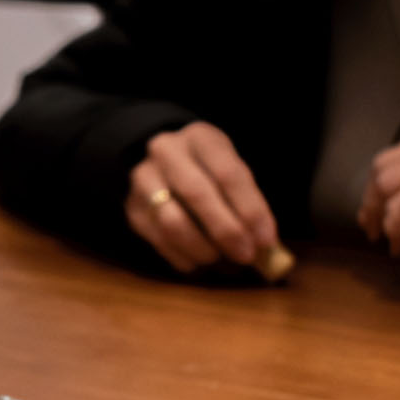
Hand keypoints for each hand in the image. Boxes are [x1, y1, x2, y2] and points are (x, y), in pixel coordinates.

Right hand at [124, 121, 279, 272]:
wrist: (164, 165)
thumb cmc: (210, 171)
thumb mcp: (231, 170)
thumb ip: (249, 202)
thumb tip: (265, 245)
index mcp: (201, 137)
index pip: (227, 173)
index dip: (250, 209)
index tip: (266, 240)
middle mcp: (166, 152)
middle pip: (196, 193)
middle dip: (225, 230)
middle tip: (245, 255)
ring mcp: (143, 179)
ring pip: (171, 221)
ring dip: (201, 248)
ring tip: (219, 259)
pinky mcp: (132, 208)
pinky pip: (157, 239)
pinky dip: (182, 257)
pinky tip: (198, 262)